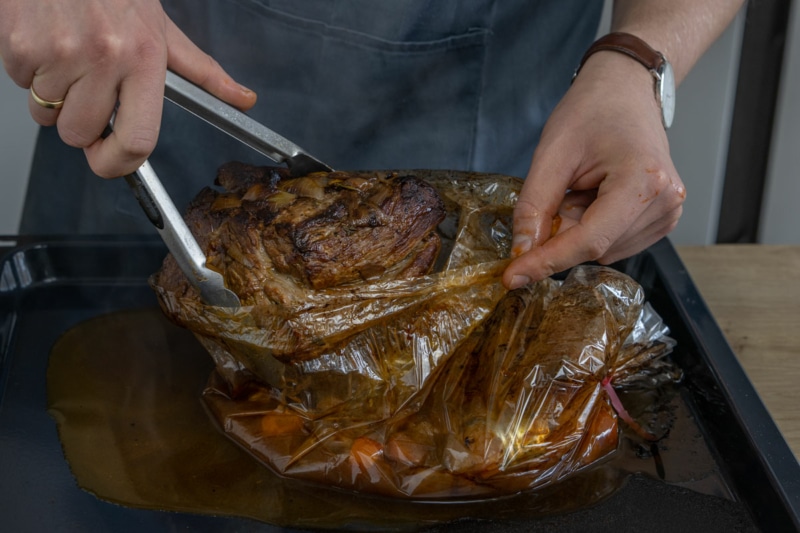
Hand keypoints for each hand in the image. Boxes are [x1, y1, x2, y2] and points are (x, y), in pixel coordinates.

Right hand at [0, 0, 256, 177]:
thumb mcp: (164, 31)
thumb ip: (203, 73)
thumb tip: (243, 99)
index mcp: (144, 60)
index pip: (137, 140)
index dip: (119, 163)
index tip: (111, 161)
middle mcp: (105, 58)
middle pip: (80, 135)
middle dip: (80, 122)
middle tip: (87, 87)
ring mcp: (60, 52)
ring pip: (46, 115)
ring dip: (53, 95)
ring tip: (68, 56)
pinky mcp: (20, 45)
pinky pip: (20, 85)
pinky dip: (29, 70)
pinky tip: (46, 42)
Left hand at [503, 51, 685, 288]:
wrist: (625, 91)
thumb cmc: (592, 112)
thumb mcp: (552, 153)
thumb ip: (534, 207)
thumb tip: (522, 252)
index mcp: (642, 180)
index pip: (589, 241)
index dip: (547, 262)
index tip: (513, 278)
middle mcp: (665, 201)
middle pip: (595, 248)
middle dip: (562, 235)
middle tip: (558, 193)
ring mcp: (670, 212)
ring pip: (603, 250)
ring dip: (579, 230)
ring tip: (583, 187)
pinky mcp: (664, 219)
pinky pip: (614, 244)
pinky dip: (594, 228)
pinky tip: (595, 198)